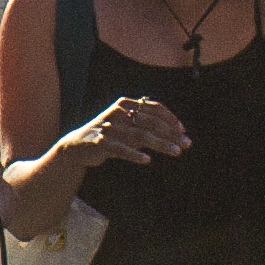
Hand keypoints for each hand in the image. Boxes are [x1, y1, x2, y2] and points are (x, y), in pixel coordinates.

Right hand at [65, 95, 187, 166]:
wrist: (78, 146)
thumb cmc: (110, 136)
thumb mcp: (129, 127)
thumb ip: (150, 128)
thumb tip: (179, 135)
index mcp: (125, 104)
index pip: (153, 108)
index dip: (170, 118)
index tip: (183, 131)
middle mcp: (117, 113)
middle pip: (150, 122)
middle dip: (170, 134)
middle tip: (186, 144)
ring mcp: (109, 128)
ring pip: (140, 135)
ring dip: (161, 144)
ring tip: (176, 152)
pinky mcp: (101, 143)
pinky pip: (121, 149)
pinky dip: (135, 154)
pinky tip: (147, 160)